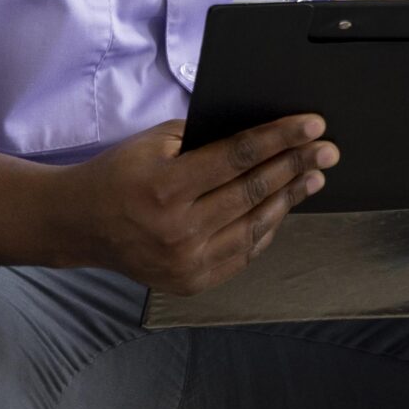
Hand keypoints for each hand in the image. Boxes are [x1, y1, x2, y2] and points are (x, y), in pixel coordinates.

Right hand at [61, 115, 335, 295]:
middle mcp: (178, 229)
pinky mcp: (190, 283)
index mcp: (167, 186)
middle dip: (297, 166)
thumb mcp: (155, 142)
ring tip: (314, 176)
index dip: (280, 139)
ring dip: (290, 198)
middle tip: (328, 149)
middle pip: (254, 192)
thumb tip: (264, 135)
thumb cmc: (121, 173)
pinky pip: (242, 254)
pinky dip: (266, 228)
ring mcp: (186, 262)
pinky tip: (283, 207)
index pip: (239, 157)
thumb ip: (206, 138)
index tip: (313, 125)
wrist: (80, 224)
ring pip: (255, 226)